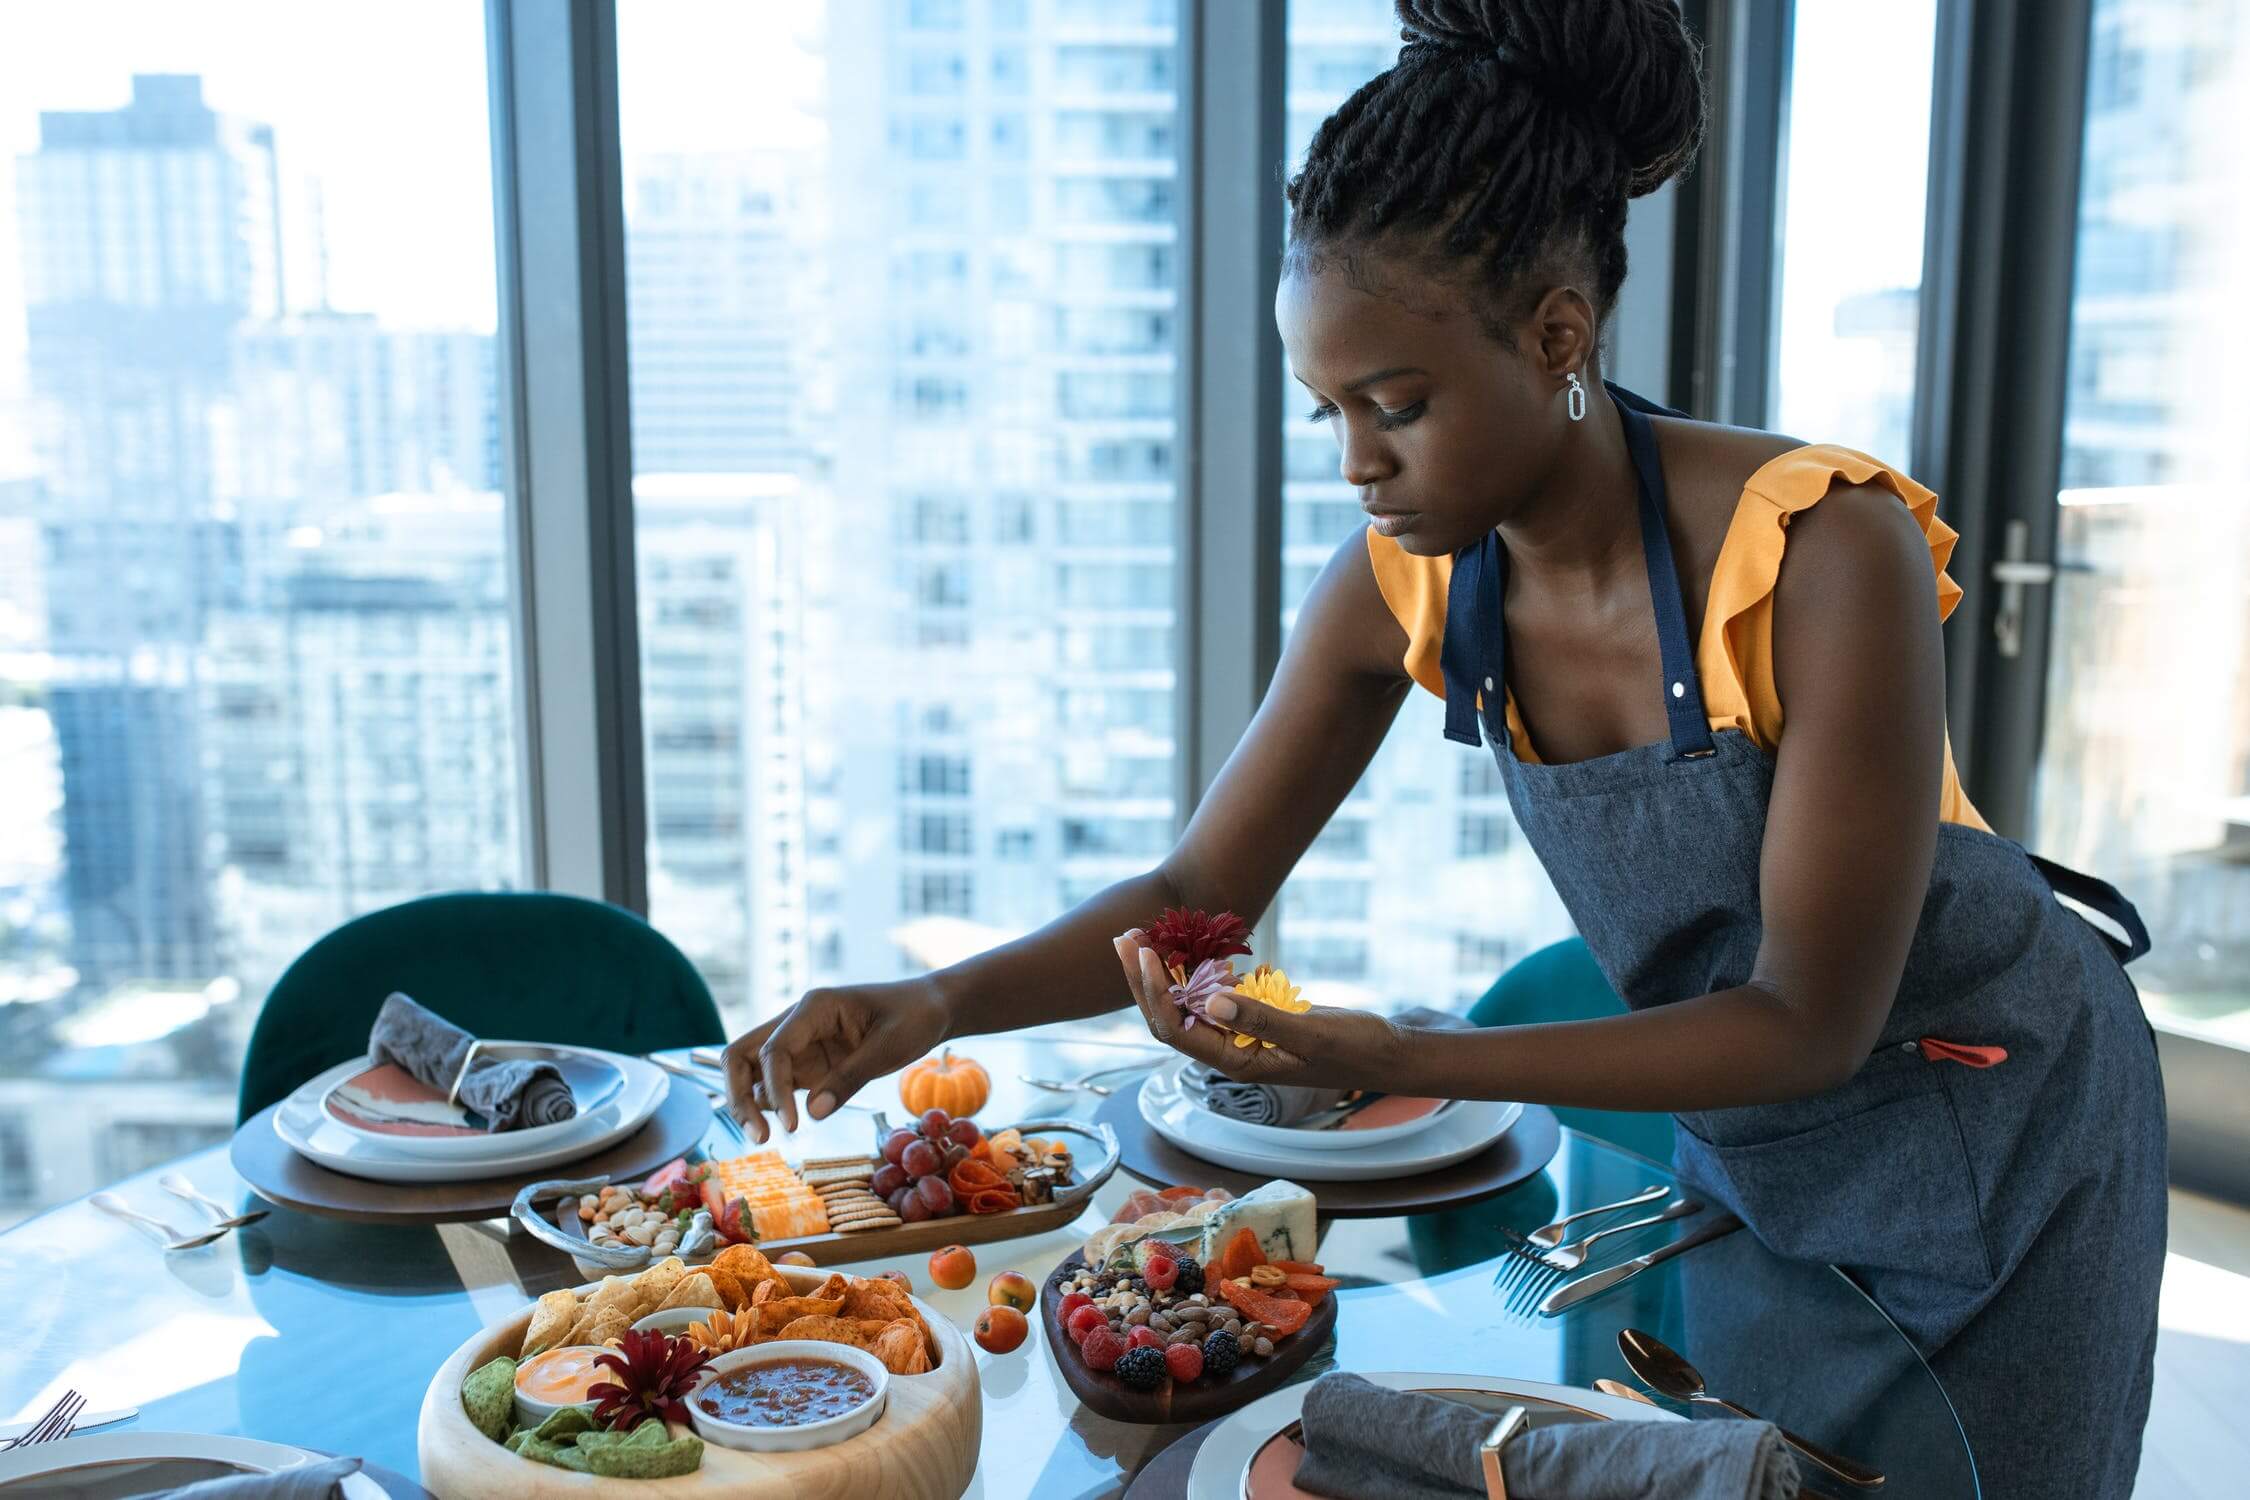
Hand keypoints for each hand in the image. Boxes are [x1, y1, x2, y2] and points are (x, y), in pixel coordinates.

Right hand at [722, 977, 950, 1141]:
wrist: (930, 1009)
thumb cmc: (914, 1017)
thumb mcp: (889, 1046)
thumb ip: (850, 1078)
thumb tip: (812, 1114)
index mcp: (814, 1007)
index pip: (774, 1050)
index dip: (776, 1089)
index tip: (793, 1125)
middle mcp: (796, 1023)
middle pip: (740, 1054)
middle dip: (738, 1095)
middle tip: (759, 1136)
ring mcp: (799, 1044)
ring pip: (750, 1070)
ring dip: (748, 1102)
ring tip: (765, 1138)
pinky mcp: (808, 1063)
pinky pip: (774, 1084)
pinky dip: (770, 1105)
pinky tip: (785, 1126)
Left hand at [1112, 930, 1404, 1090]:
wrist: (1385, 1053)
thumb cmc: (1355, 1048)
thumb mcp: (1312, 1034)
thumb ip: (1262, 1020)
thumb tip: (1210, 1002)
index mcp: (1237, 1062)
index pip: (1177, 1029)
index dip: (1154, 992)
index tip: (1146, 951)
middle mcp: (1229, 1051)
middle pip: (1169, 1017)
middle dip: (1142, 979)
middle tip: (1124, 936)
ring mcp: (1239, 1036)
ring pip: (1185, 1006)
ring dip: (1160, 974)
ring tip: (1139, 937)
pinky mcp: (1251, 1020)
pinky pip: (1210, 998)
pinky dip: (1192, 973)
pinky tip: (1182, 949)